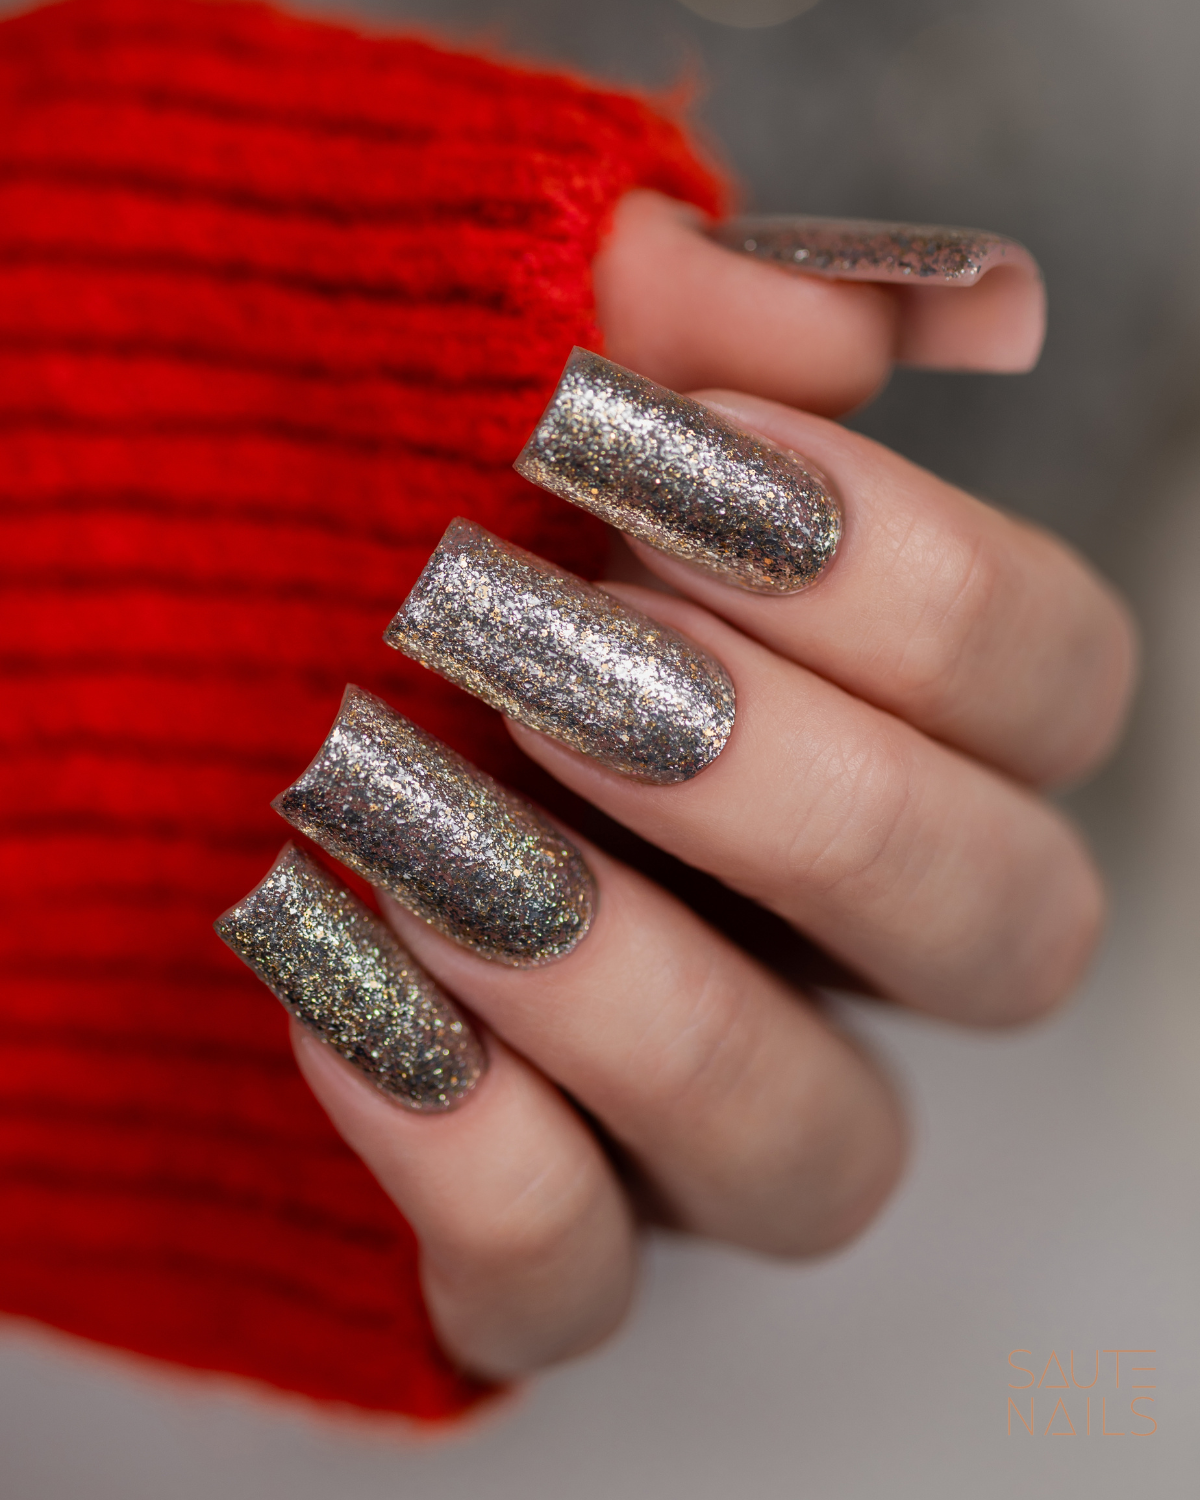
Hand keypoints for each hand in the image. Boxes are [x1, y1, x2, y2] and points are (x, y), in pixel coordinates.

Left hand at [246, 192, 1136, 1379]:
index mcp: (867, 719)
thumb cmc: (358, 487)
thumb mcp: (509, 350)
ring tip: (430, 837)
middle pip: (1009, 938)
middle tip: (573, 665)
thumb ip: (705, 312)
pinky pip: (566, 1278)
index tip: (674, 468)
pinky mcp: (521, 1215)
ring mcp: (681, 1097)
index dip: (915, 587)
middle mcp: (820, 933)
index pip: (1052, 689)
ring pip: (819, 1156)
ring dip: (642, 997)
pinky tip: (335, 981)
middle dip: (811, 800)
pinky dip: (470, 1156)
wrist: (134, 649)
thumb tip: (930, 314)